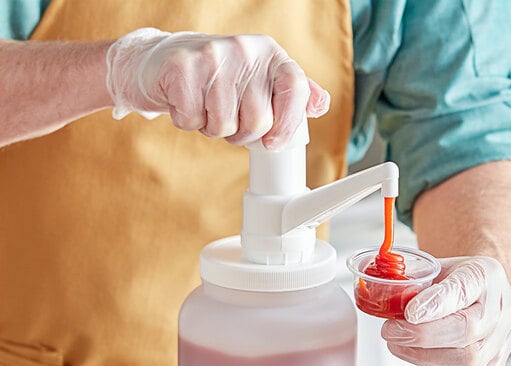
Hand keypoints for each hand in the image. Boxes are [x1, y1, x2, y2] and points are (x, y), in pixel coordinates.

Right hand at [105, 28, 329, 147]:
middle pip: (258, 121)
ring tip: (205, 106)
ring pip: (224, 126)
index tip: (273, 142)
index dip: (288, 122)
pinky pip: (193, 122)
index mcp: (270, 54)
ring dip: (212, 128)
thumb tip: (321, 104)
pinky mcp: (181, 68)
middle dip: (241, 133)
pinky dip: (187, 122)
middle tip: (227, 116)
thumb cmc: (217, 79)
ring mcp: (212, 56)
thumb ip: (290, 95)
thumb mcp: (258, 81)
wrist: (160, 61)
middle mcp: (245, 49)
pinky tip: (185, 102)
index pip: (295, 88)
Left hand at [381, 257, 510, 365]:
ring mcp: (503, 338)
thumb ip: (406, 275)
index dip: (436, 303)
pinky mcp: (497, 364)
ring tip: (399, 347)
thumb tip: (367, 279)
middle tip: (391, 332)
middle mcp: (500, 307)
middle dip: (422, 337)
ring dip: (425, 357)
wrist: (479, 290)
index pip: (464, 287)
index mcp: (484, 274)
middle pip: (468, 330)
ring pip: (470, 360)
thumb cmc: (452, 280)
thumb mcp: (432, 265)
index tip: (409, 312)